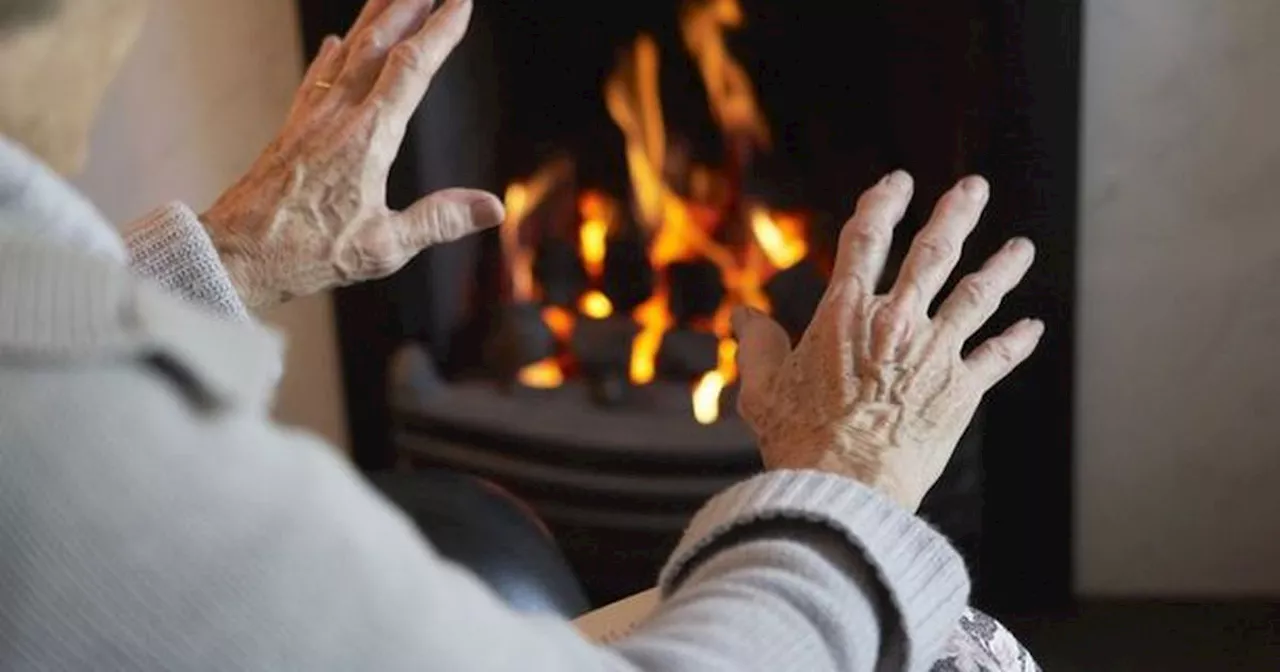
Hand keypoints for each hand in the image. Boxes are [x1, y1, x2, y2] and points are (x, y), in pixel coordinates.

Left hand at [201, 0, 502, 307]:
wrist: (235, 253)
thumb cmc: (306, 253)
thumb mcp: (384, 247)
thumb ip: (439, 221)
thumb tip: (492, 207)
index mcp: (368, 137)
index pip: (412, 69)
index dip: (440, 32)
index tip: (461, 5)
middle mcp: (338, 115)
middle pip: (378, 43)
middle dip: (408, 7)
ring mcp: (311, 117)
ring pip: (347, 51)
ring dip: (374, 18)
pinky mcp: (291, 129)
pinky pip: (316, 76)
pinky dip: (332, 53)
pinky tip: (334, 42)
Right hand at [732, 172, 1043, 510]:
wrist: (847, 487)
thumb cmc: (800, 440)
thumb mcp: (763, 388)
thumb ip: (757, 345)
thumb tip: (745, 316)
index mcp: (846, 313)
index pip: (867, 239)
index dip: (882, 203)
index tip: (897, 184)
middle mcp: (896, 322)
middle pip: (933, 253)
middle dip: (956, 214)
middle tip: (974, 189)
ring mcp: (935, 353)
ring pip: (977, 295)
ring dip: (1002, 267)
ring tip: (1021, 247)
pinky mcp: (961, 390)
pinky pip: (997, 356)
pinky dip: (1017, 340)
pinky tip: (1033, 326)